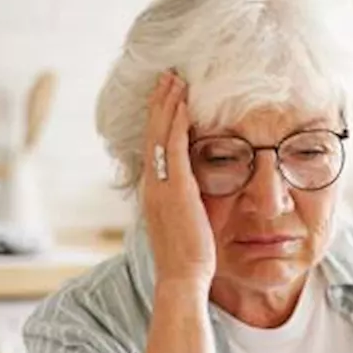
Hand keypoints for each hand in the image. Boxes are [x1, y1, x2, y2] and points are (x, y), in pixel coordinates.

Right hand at [142, 71, 214, 289]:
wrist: (182, 277)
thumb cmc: (188, 255)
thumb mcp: (186, 220)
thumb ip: (188, 200)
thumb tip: (199, 186)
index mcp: (154, 191)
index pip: (154, 146)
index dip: (158, 119)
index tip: (166, 96)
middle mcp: (153, 185)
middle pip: (153, 133)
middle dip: (160, 102)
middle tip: (167, 76)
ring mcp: (161, 186)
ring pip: (161, 135)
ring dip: (167, 105)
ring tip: (174, 80)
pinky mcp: (175, 190)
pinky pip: (175, 149)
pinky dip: (177, 125)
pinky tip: (184, 106)